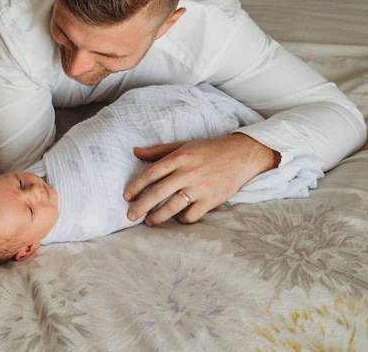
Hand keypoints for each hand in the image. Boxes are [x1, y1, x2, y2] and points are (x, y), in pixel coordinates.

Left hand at [124, 133, 278, 225]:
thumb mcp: (183, 145)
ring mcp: (200, 188)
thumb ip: (158, 151)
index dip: (136, 186)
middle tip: (130, 216)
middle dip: (141, 206)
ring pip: (172, 208)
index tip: (126, 197)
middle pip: (158, 193)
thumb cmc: (209, 150)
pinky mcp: (211, 200)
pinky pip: (191, 216)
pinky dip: (181, 220)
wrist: (241, 155)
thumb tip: (135, 151)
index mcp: (178, 158)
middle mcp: (187, 173)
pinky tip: (176, 218)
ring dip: (157, 217)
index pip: (151, 173)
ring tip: (149, 222)